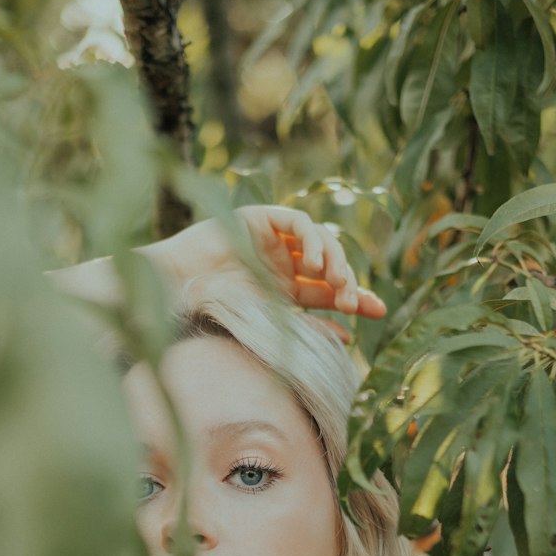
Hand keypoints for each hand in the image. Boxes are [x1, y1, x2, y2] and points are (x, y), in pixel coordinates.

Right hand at [154, 205, 386, 318]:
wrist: (176, 291)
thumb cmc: (214, 314)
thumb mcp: (269, 323)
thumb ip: (307, 327)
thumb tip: (348, 338)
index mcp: (284, 292)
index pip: (328, 292)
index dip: (355, 298)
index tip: (378, 311)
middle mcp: (282, 264)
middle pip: (329, 266)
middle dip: (348, 280)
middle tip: (356, 300)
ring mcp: (272, 240)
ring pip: (319, 240)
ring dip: (334, 260)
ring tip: (338, 281)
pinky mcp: (261, 217)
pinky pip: (298, 222)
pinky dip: (312, 238)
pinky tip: (316, 261)